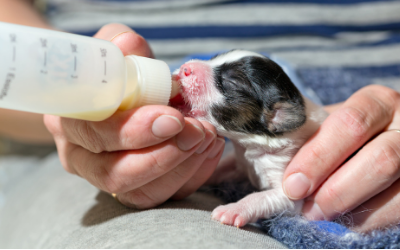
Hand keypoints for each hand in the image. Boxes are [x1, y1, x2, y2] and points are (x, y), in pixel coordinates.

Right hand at [44, 23, 224, 208]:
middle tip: (197, 131)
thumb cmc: (114, 70)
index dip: (133, 131)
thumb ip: (118, 45)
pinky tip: (208, 148)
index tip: (172, 117)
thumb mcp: (112, 48)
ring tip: (207, 137)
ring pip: (142, 193)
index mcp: (71, 121)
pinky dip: (193, 174)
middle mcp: (83, 157)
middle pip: (116, 174)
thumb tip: (129, 46)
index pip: (95, 135)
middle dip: (164, 156)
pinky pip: (166, 194)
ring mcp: (108, 177)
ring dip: (182, 167)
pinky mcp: (138, 187)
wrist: (116, 91)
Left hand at [283, 85, 399, 231]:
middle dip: (336, 190)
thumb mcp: (330, 123)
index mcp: (377, 103)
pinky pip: (399, 212)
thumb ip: (307, 135)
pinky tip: (345, 220)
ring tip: (320, 216)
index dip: (319, 157)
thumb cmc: (345, 134)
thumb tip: (264, 153)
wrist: (381, 140)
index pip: (350, 124)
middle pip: (380, 160)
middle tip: (306, 208)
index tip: (292, 184)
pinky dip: (369, 222)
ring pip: (395, 193)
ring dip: (352, 211)